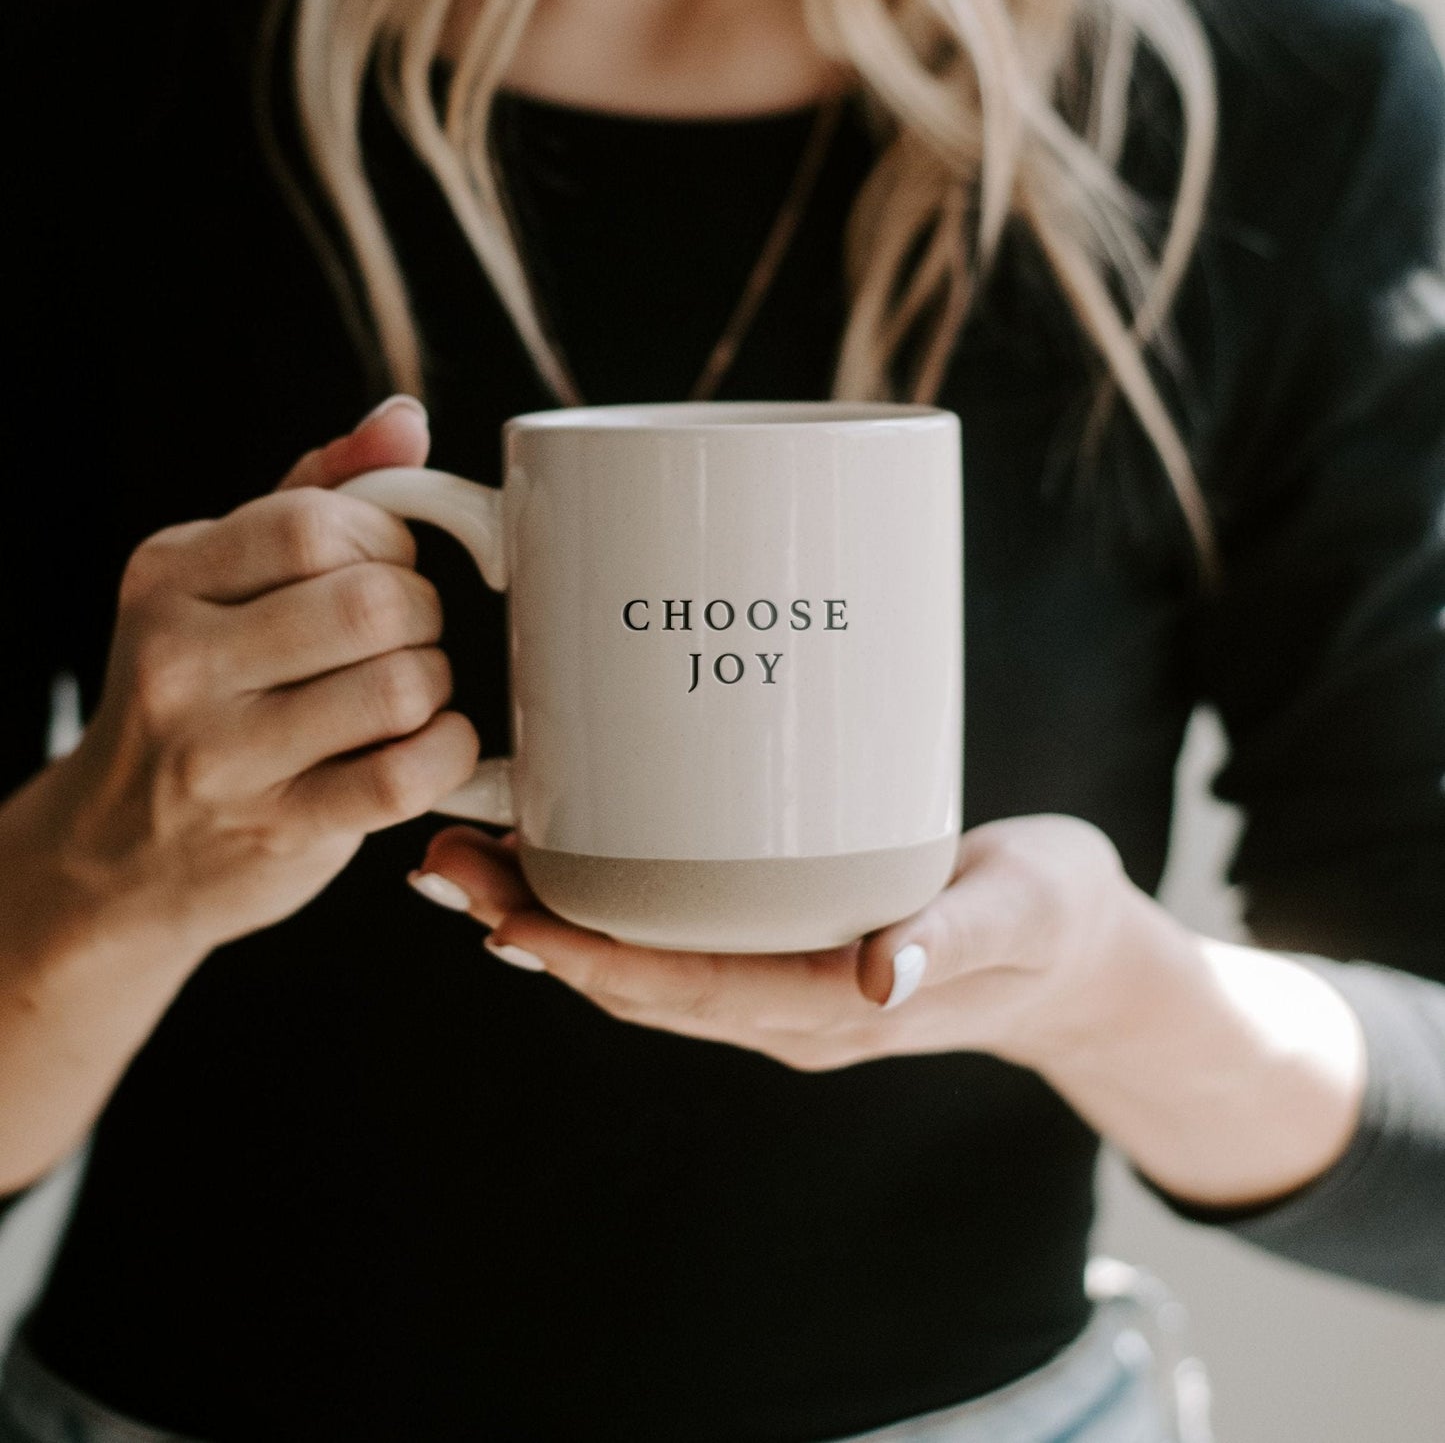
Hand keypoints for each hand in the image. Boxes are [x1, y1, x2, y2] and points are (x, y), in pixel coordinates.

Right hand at [39, 396, 480, 958]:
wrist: (114, 851)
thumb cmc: (198, 694)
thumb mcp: (223, 581)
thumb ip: (316, 491)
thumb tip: (404, 420)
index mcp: (170, 576)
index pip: (318, 523)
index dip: (386, 540)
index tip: (387, 565)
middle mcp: (180, 660)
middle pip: (372, 603)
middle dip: (422, 614)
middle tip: (409, 634)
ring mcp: (224, 755)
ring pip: (399, 686)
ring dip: (436, 685)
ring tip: (411, 693)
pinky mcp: (278, 831)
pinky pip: (406, 777)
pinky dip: (449, 753)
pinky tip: (432, 745)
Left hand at [407, 815, 1151, 1072]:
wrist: (1074, 959)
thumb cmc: (1053, 921)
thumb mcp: (1023, 914)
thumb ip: (956, 940)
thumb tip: (883, 973)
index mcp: (837, 1008)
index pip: (689, 992)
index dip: (593, 961)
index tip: (506, 919)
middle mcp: (790, 1011)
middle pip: (639, 984)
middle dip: (538, 931)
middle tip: (447, 866)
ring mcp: (781, 990)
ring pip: (644, 969)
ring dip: (554, 922)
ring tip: (471, 860)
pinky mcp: (784, 955)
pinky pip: (676, 946)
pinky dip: (608, 911)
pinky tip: (566, 862)